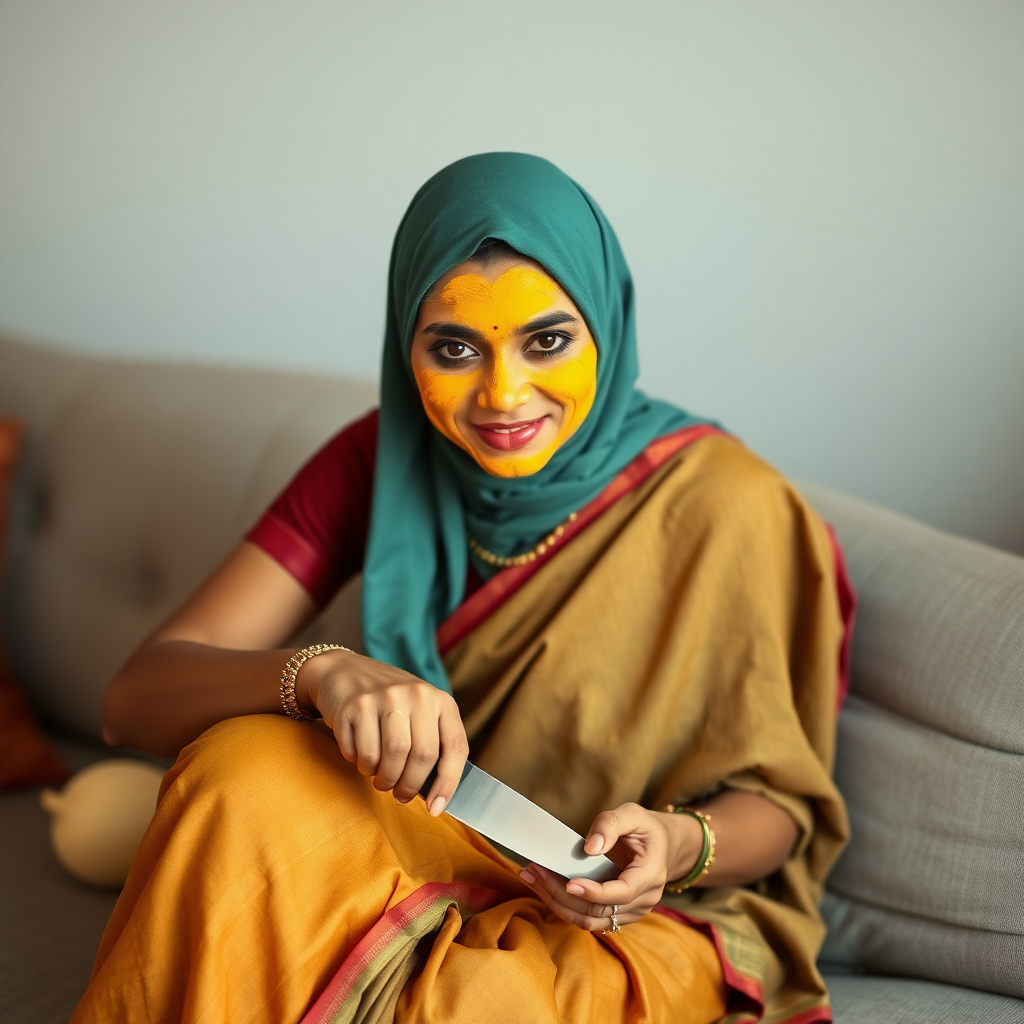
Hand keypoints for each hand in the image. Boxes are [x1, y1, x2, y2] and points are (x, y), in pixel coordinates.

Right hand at [297, 648, 469, 815]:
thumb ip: (431, 742)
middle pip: (421, 756)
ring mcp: (384, 697)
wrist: (344, 671)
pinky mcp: (354, 705)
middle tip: (399, 795)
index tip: (436, 809)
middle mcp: (415, 694)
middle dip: (409, 786)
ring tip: (380, 778)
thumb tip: (436, 796)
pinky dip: (360, 764)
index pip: (455, 747)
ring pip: (391, 757)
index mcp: (439, 699)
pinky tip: (360, 756)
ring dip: (384, 779)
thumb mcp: (419, 711)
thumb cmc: (389, 702)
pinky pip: (360, 753)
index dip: (448, 784)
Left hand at [518, 802, 703, 931]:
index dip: (594, 892)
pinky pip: (589, 919)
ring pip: (590, 921)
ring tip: (532, 878)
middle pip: (599, 911)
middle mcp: (644, 900)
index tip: (568, 882)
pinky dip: (564, 906)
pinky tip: (544, 886)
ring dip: (557, 903)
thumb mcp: (633, 814)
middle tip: (534, 871)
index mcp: (651, 875)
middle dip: (562, 894)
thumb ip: (611, 825)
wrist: (665, 846)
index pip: (622, 893)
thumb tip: (589, 848)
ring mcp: (632, 912)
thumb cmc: (647, 828)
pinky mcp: (618, 915)